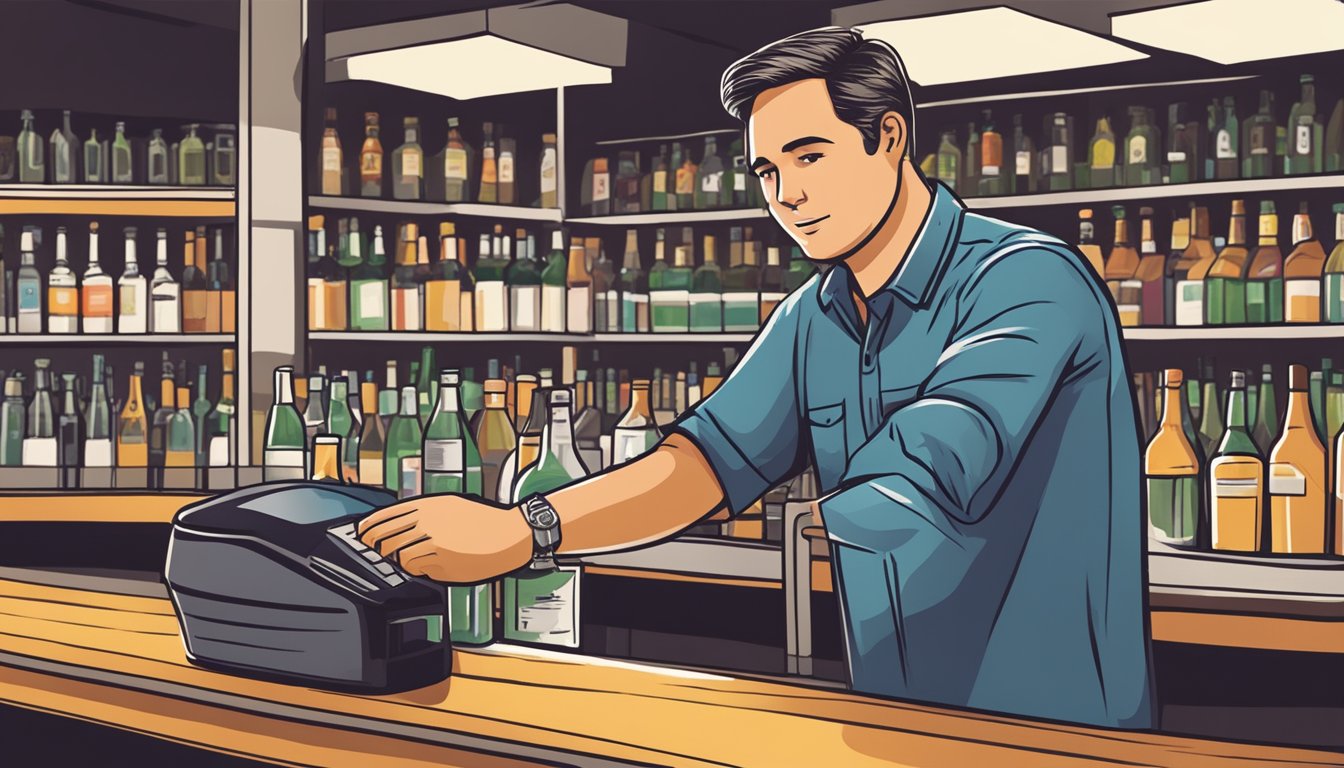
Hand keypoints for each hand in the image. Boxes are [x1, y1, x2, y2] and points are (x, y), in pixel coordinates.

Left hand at [356, 494, 533, 583]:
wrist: (508, 534)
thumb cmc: (481, 519)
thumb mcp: (449, 505)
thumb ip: (422, 511)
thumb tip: (394, 522)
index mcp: (427, 506)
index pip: (383, 518)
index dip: (367, 529)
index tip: (362, 535)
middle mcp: (427, 523)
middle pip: (384, 539)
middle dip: (375, 548)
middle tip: (375, 552)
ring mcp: (434, 544)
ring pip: (398, 557)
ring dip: (395, 561)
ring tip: (399, 560)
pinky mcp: (443, 563)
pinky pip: (418, 570)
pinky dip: (415, 569)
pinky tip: (422, 565)